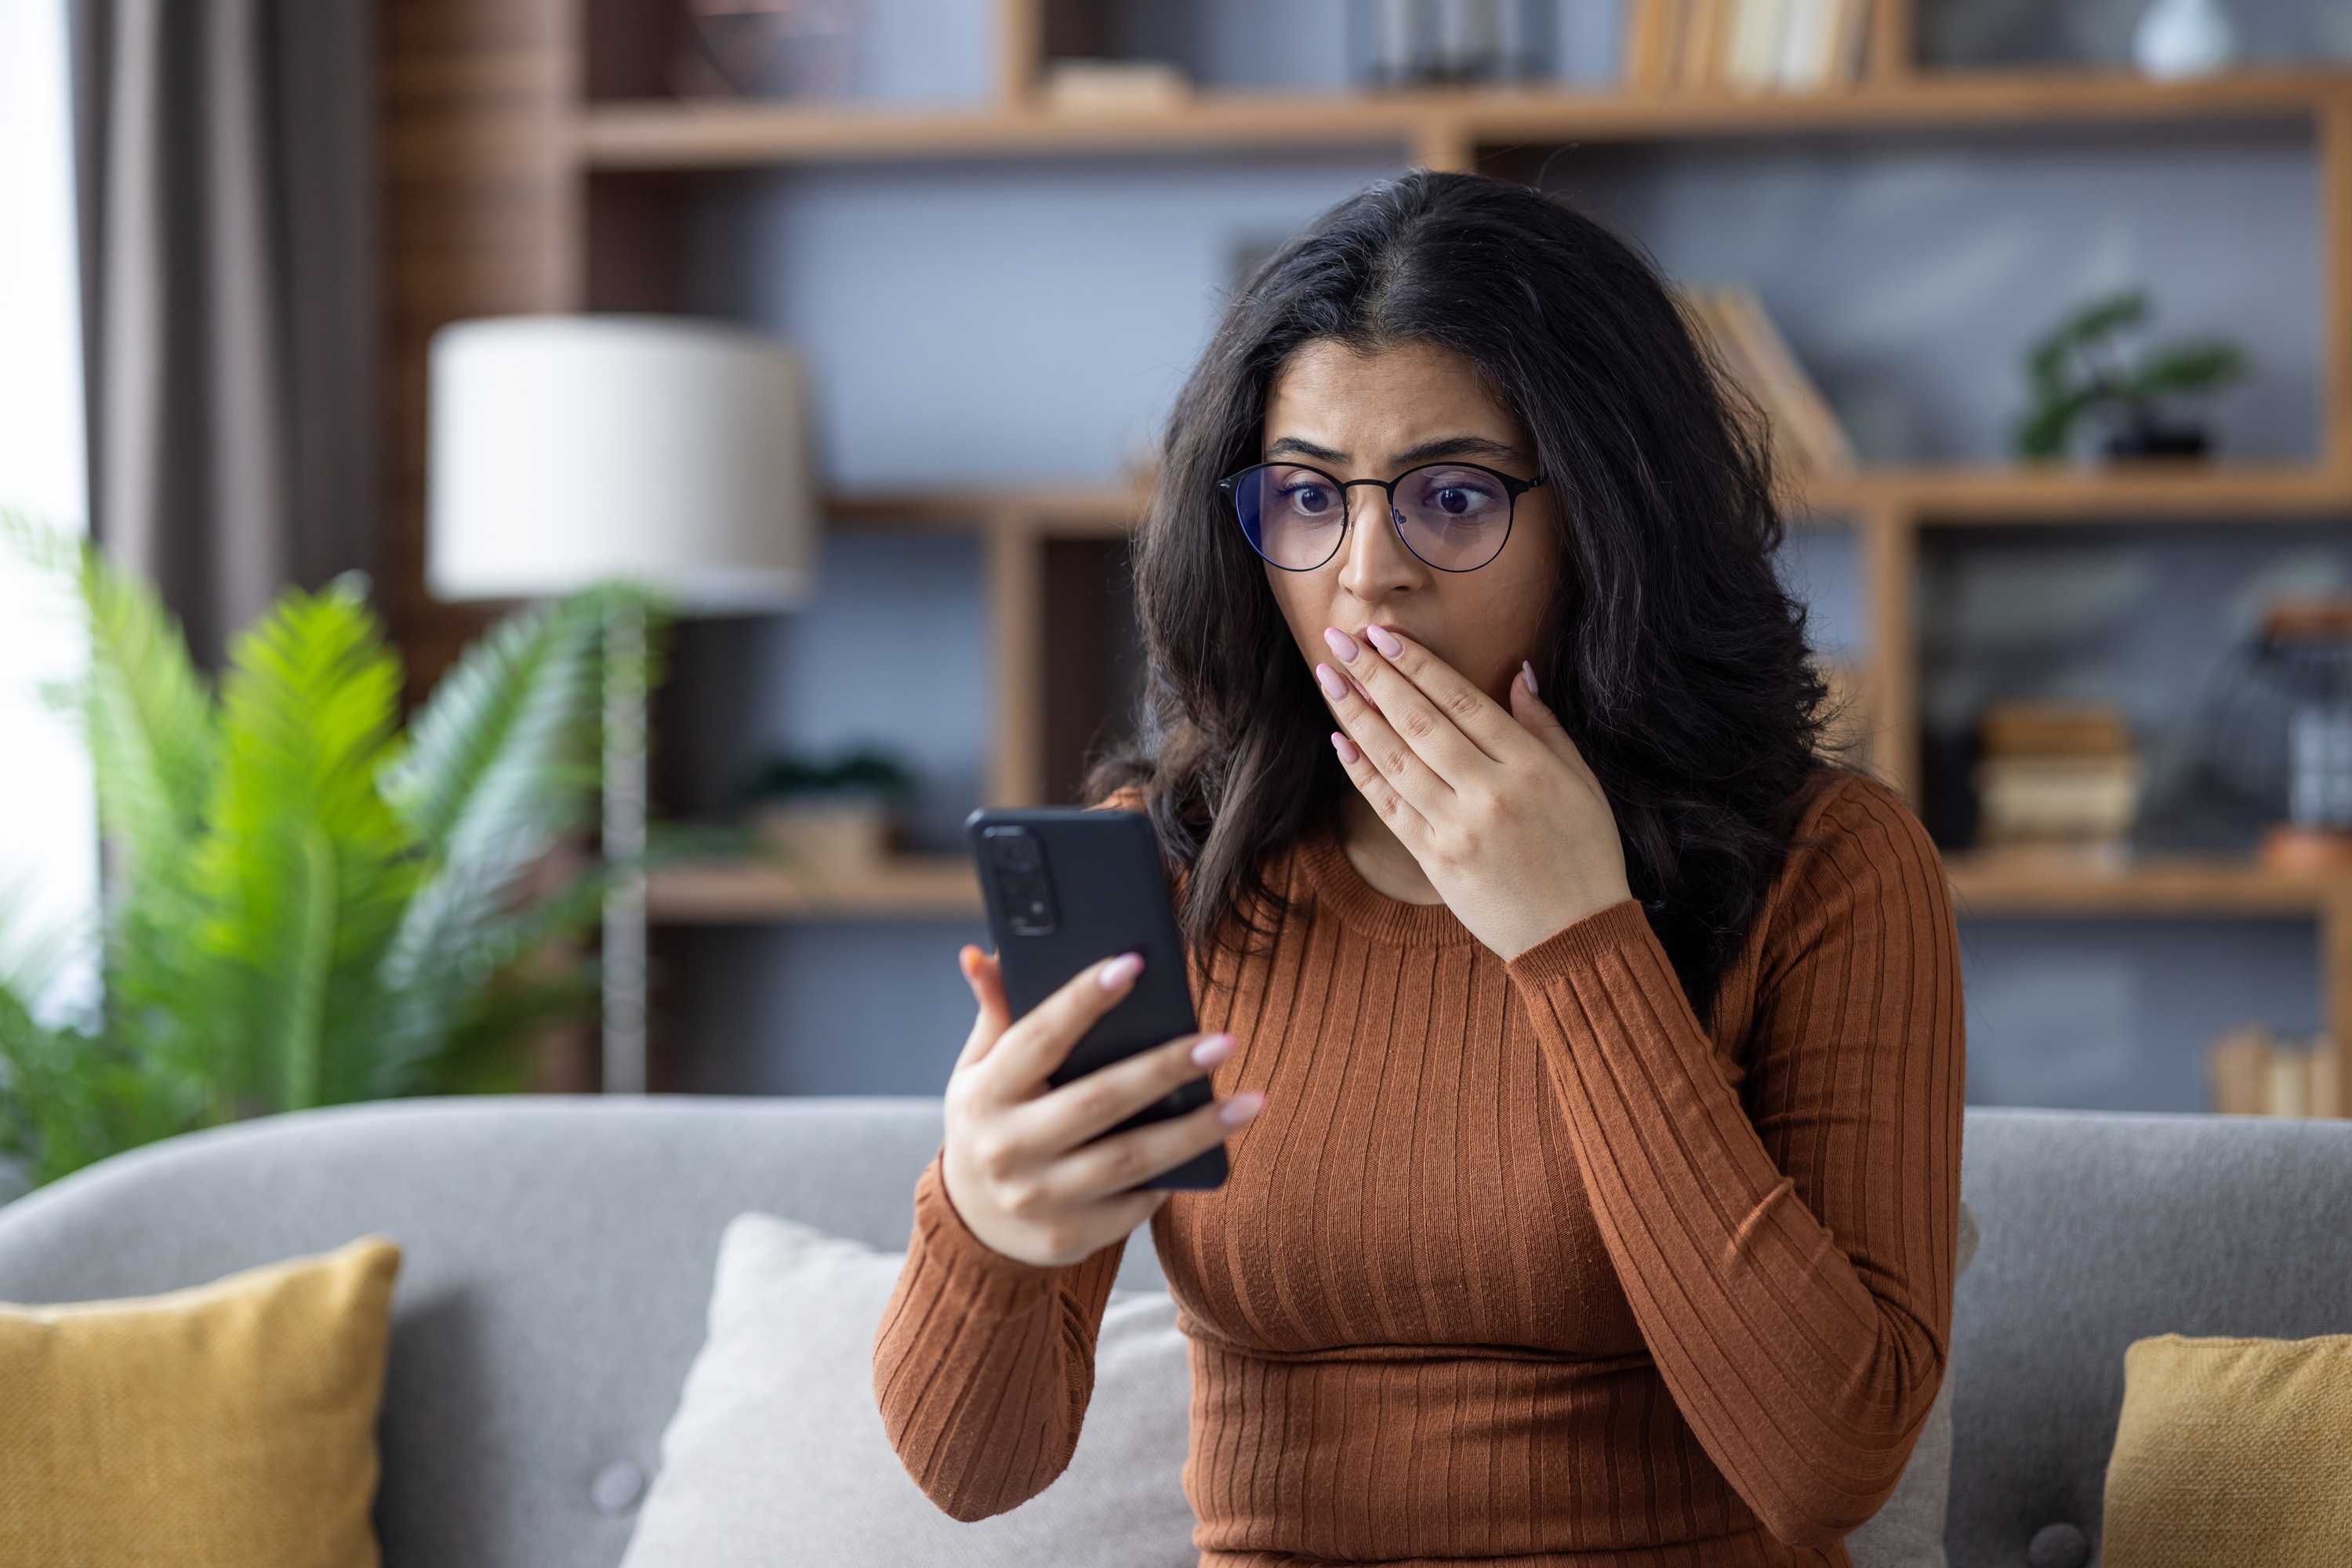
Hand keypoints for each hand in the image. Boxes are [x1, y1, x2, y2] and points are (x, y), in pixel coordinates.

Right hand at [939, 947, 1263, 1267]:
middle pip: (1100, 1100)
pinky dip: (1176, 1173)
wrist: (973, 1225)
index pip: (1038, 1038)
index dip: (1083, 999)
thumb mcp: (976, 1070)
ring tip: (1251, 1101)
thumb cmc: (989, 1124)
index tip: (1132, 964)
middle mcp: (1006, 1148)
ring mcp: (1039, 1198)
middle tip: (1223, 1041)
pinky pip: (1136, 1203)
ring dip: (1199, 1129)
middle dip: (1166, 1068)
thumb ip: (994, 1014)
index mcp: (983, 1094)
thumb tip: (987, 953)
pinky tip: (1213, 1145)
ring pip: (1133, 1159)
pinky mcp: (1069, 1237)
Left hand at [1316, 624, 1631, 960]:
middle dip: (1375, 676)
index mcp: (1529, 766)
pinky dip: (1362, 772)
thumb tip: (1519, 672)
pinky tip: (1341, 740)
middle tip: (1341, 640)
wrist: (1575, 936)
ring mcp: (1457, 827)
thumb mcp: (1582, 783)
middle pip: (1420, 721)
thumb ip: (1545, 727)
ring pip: (1396, 759)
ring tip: (1330, 679)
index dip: (1418, 663)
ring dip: (1357, 715)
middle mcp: (1489, 792)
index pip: (1462, 700)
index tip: (1383, 634)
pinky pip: (1389, 806)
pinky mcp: (1435, 860)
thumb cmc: (1586, 854)